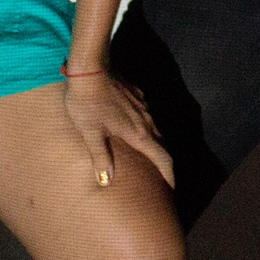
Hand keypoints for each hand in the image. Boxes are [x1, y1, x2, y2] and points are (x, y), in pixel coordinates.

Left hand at [62, 71, 173, 188]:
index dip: (170, 176)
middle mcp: (146, 120)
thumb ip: (101, 157)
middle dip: (162, 162)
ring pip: (154, 129)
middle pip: (161, 144)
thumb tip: (107, 182)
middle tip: (158, 177)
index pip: (163, 158)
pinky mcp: (136, 93)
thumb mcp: (90, 133)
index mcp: (138, 133)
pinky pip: (145, 115)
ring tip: (145, 155)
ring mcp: (143, 105)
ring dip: (153, 144)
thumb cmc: (87, 104)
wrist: (90, 69)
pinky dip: (143, 127)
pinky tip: (132, 127)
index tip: (173, 190)